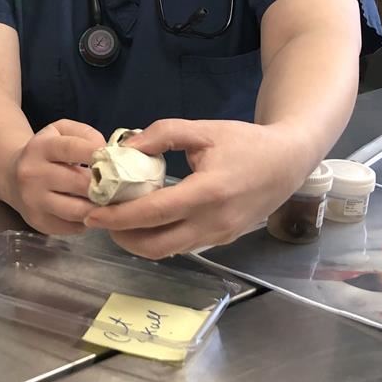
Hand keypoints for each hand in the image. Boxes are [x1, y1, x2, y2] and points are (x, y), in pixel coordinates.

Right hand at [6, 120, 105, 235]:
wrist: (12, 175)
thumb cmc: (46, 152)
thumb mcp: (60, 131)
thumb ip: (84, 133)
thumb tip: (106, 151)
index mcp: (41, 148)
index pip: (70, 148)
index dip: (95, 153)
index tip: (115, 158)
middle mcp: (33, 174)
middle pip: (78, 183)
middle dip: (105, 185)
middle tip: (122, 186)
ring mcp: (34, 201)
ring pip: (76, 210)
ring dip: (99, 208)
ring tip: (112, 202)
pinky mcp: (38, 222)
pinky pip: (72, 226)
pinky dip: (87, 221)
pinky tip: (92, 212)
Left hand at [83, 119, 313, 258]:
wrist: (288, 162)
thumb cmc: (245, 142)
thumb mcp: (203, 130)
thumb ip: (162, 135)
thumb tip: (124, 149)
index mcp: (208, 193)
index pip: (154, 213)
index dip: (119, 217)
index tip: (93, 212)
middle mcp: (213, 222)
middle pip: (155, 246)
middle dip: (122, 237)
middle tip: (101, 219)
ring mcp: (219, 237)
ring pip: (168, 252)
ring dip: (139, 241)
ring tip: (120, 220)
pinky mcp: (222, 241)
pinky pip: (182, 247)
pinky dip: (159, 238)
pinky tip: (147, 220)